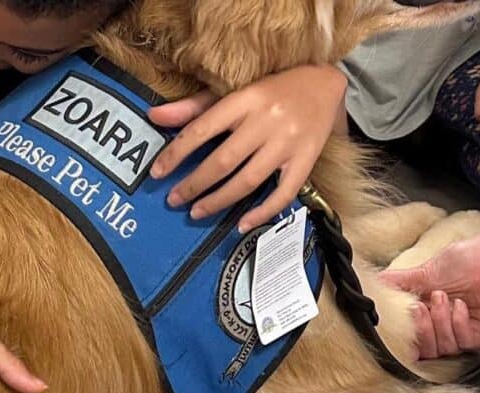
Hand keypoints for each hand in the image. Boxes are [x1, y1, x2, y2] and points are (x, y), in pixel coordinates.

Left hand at [147, 64, 346, 231]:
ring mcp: (288, 143)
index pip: (202, 129)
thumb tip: (154, 116)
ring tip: (197, 212)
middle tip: (174, 199)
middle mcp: (266, 121)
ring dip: (219, 200)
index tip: (157, 173)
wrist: (325, 82)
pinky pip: (283, 193)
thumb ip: (194, 106)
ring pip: (248, 180)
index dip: (176, 153)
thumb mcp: (234, 90)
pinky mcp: (306, 160)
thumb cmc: (272, 87)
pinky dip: (262, 211)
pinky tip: (242, 223)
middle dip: (194, 184)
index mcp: (245, 99)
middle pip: (223, 160)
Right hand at [379, 235, 479, 358]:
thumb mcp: (419, 274)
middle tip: (420, 306)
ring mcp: (462, 335)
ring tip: (443, 297)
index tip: (399, 320)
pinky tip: (461, 305)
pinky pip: (463, 342)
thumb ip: (393, 284)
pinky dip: (458, 322)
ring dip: (439, 321)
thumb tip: (367, 287)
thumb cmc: (462, 262)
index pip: (409, 343)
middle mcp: (443, 331)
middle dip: (420, 329)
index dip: (403, 337)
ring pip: (443, 348)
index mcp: (426, 320)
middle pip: (424, 352)